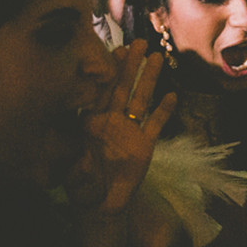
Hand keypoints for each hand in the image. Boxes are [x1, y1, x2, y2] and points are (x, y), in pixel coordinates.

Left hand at [67, 41, 175, 215]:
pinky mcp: (145, 144)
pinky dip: (163, 111)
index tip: (114, 51)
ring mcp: (129, 131)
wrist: (101, 203)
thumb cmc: (82, 187)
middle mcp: (110, 121)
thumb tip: (77, 159)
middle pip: (121, 88)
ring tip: (157, 57)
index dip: (107, 72)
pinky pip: (155, 124)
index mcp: (91, 123)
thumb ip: (77, 167)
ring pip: (140, 99)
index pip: (100, 92)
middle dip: (129, 65)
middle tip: (138, 42)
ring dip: (148, 79)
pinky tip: (172, 95)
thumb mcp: (74, 176)